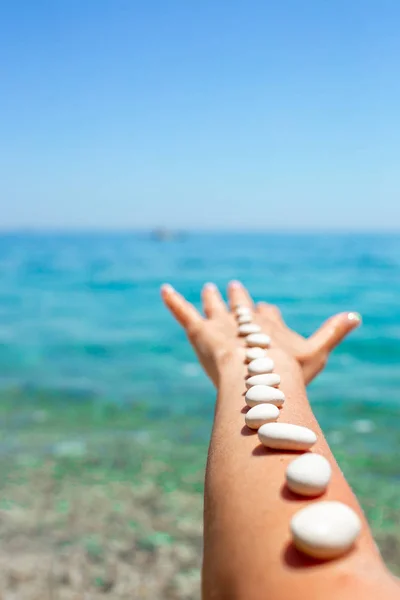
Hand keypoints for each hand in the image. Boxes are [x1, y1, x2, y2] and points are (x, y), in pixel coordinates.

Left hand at [161, 280, 360, 385]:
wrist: (258, 379)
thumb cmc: (289, 371)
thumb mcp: (316, 354)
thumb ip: (333, 333)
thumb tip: (356, 315)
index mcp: (269, 325)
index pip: (266, 314)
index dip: (265, 312)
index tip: (265, 308)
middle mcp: (244, 320)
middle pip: (240, 307)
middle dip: (238, 298)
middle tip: (233, 287)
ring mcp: (222, 324)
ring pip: (215, 307)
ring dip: (212, 298)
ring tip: (208, 288)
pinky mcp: (201, 330)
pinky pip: (183, 311)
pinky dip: (173, 300)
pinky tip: (163, 289)